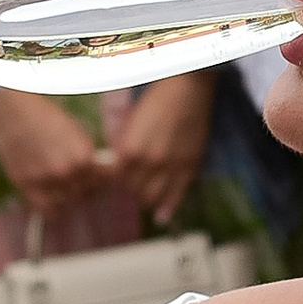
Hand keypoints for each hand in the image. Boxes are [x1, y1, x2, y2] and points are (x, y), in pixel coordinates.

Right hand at [0, 88, 105, 217]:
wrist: (14, 110)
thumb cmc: (45, 116)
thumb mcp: (76, 133)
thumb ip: (86, 156)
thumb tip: (96, 173)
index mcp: (84, 156)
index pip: (101, 181)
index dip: (97, 180)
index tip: (92, 181)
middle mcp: (68, 171)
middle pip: (84, 193)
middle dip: (81, 189)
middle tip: (74, 184)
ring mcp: (46, 180)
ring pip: (66, 203)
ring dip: (66, 199)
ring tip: (61, 190)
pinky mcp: (27, 185)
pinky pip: (46, 209)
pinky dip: (51, 209)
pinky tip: (50, 201)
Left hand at [109, 70, 215, 224]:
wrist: (188, 87)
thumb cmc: (155, 100)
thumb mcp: (130, 124)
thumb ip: (123, 148)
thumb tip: (116, 168)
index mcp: (129, 150)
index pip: (115, 180)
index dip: (113, 182)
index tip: (113, 182)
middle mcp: (149, 162)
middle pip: (132, 191)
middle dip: (128, 190)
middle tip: (129, 187)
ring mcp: (170, 166)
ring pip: (152, 198)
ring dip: (146, 199)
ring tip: (144, 196)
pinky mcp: (189, 166)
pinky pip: (177, 196)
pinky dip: (167, 209)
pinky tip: (161, 216)